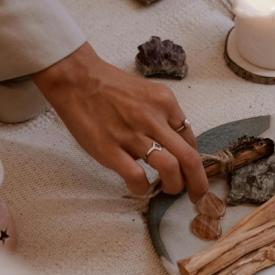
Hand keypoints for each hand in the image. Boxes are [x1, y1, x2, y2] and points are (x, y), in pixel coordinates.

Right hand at [32, 43, 207, 201]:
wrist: (76, 79)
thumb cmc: (109, 85)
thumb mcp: (146, 92)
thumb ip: (161, 114)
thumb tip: (172, 142)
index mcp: (165, 102)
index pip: (190, 138)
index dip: (193, 159)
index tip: (189, 169)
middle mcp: (153, 118)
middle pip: (189, 157)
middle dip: (198, 183)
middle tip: (197, 195)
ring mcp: (132, 135)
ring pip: (170, 169)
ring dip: (174, 186)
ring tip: (168, 190)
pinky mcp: (110, 150)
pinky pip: (137, 177)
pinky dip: (143, 188)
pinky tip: (139, 187)